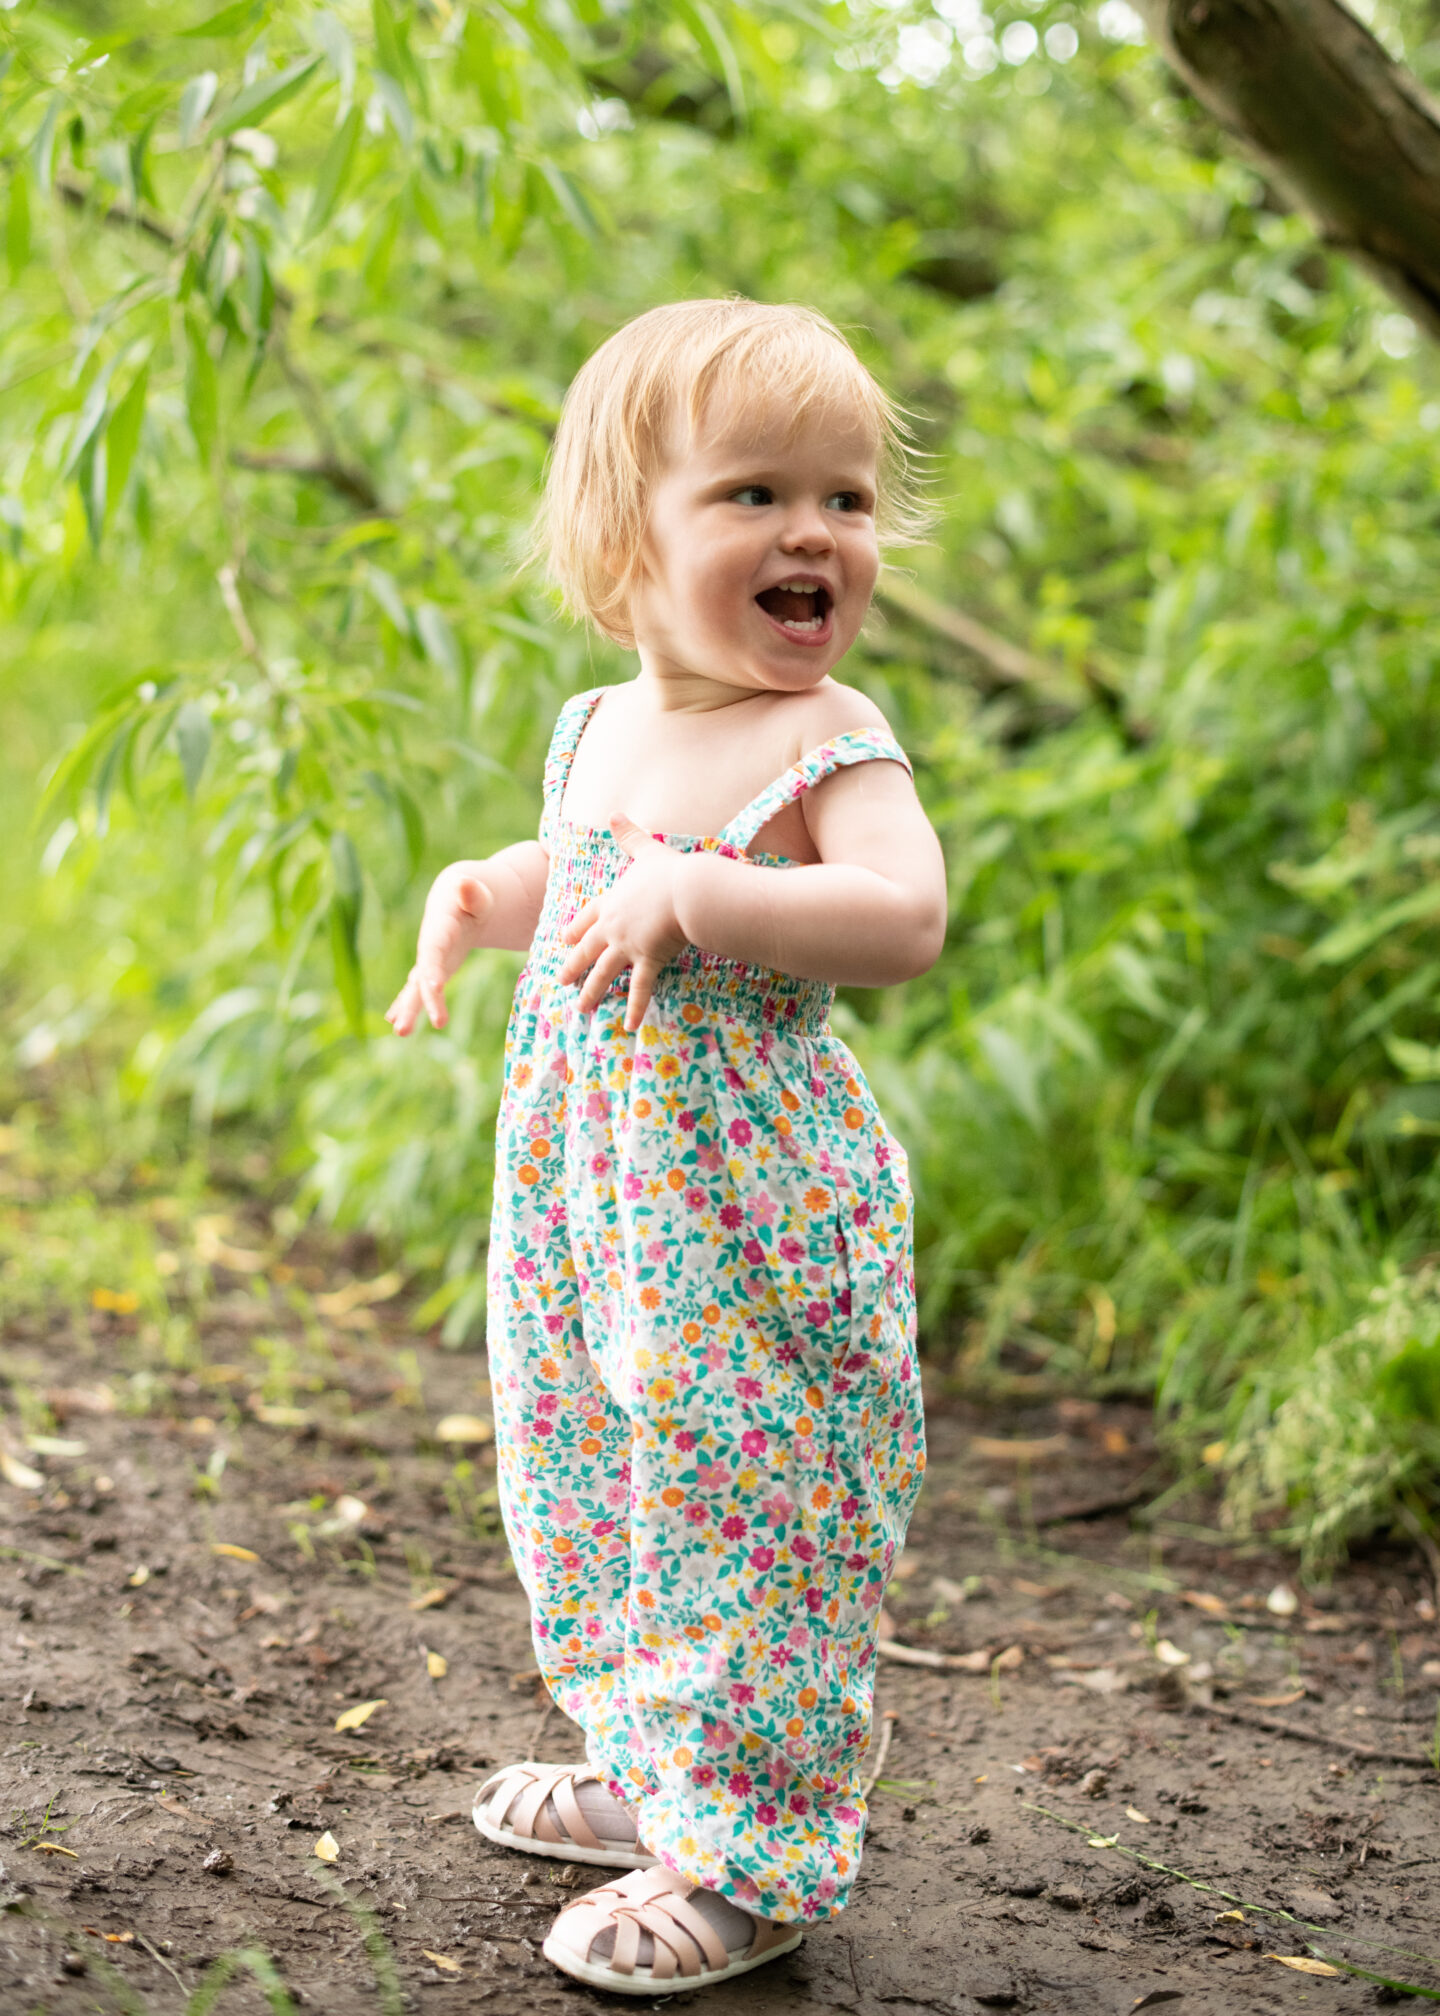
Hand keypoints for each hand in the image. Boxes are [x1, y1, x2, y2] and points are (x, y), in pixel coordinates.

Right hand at [385, 868, 494, 1034]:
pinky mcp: (433, 968)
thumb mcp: (478, 893)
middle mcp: (429, 947)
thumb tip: (465, 884)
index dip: (433, 968)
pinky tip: (395, 1021)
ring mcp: (429, 959)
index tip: (435, 988)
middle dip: (416, 1003)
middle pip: (421, 977)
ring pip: (417, 987)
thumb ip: (473, 893)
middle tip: (403, 1029)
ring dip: (408, 1009)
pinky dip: (409, 1003)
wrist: (462, 896)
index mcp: (440, 928)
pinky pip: (419, 989)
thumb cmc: (475, 895)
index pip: (435, 951)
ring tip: (399, 1032)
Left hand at [559, 813, 688, 1031]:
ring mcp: (627, 946)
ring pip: (603, 973)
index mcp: (612, 902)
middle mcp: (613, 926)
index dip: (575, 927)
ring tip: (581, 1008)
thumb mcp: (646, 851)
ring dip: (592, 991)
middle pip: (587, 949)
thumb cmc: (670, 871)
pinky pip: (639, 989)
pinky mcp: (647, 960)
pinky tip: (629, 1026)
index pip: (587, 916)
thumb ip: (629, 835)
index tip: (563, 938)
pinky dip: (634, 1008)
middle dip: (573, 965)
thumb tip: (614, 813)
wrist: (688, 892)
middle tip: (560, 980)